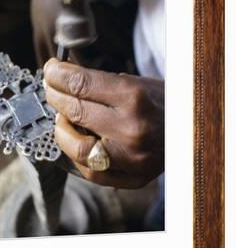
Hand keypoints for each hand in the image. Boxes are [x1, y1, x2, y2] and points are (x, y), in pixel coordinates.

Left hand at [44, 58, 163, 188]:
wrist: (196, 130)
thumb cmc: (162, 102)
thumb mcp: (136, 82)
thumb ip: (100, 83)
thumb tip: (61, 78)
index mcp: (134, 97)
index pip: (80, 84)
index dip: (57, 75)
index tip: (50, 70)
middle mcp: (131, 128)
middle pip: (74, 110)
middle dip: (55, 95)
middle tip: (51, 88)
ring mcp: (131, 157)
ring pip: (76, 146)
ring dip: (61, 128)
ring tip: (62, 116)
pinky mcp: (132, 178)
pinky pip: (90, 171)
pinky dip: (75, 154)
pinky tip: (74, 139)